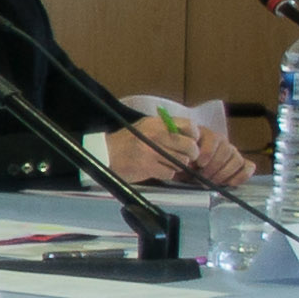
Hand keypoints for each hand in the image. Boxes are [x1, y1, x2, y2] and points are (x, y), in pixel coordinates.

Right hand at [106, 112, 247, 185]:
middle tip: (184, 157)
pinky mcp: (148, 167)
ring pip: (181, 161)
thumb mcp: (145, 127)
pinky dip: (166, 174)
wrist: (104, 154)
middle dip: (191, 154)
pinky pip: (170, 173)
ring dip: (177, 165)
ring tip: (166, 163)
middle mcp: (155, 135)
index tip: (191, 141)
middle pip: (189, 146)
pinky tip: (157, 170)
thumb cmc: (126, 141)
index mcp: (156, 123)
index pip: (188, 125)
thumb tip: (190, 136)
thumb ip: (165, 128)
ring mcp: (152, 152)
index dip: (194, 135)